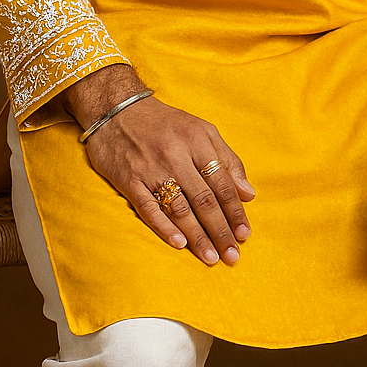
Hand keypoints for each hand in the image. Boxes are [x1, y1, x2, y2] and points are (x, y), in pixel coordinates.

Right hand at [63, 65, 254, 267]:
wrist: (117, 109)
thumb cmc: (166, 123)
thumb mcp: (201, 130)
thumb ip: (227, 160)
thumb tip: (248, 194)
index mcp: (197, 140)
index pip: (222, 183)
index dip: (235, 211)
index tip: (245, 234)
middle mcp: (175, 155)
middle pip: (203, 199)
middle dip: (220, 230)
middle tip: (232, 255)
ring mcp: (150, 169)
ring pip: (178, 208)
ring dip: (197, 236)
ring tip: (211, 257)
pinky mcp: (128, 180)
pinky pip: (147, 208)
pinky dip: (163, 227)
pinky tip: (179, 243)